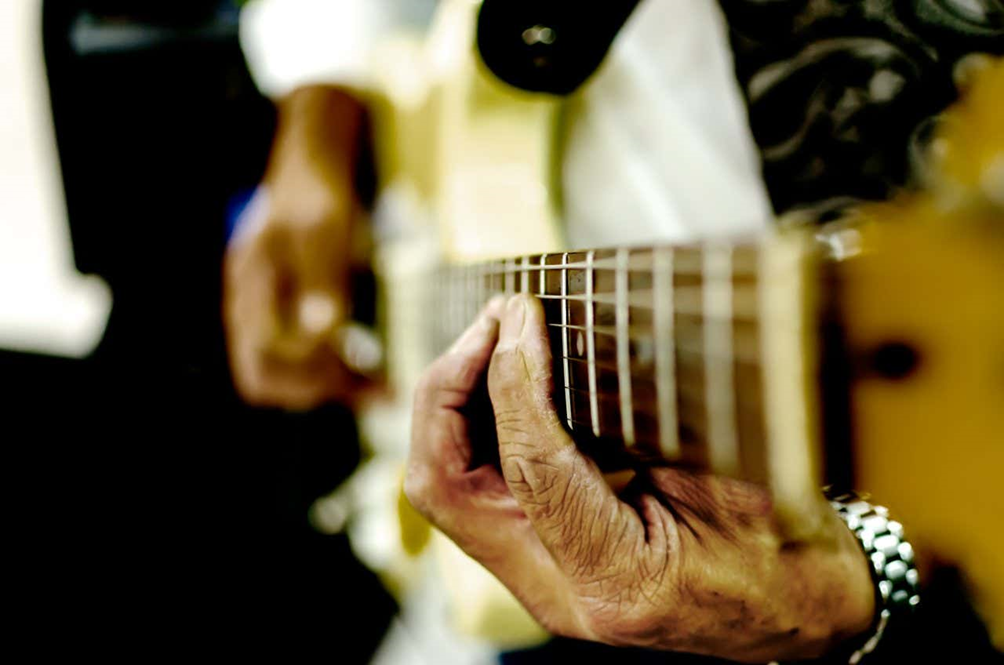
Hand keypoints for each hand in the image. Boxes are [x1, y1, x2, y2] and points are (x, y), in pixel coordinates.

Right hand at [224, 86, 375, 409]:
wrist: (308, 158)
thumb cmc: (319, 188)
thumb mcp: (326, 225)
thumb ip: (321, 276)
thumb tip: (321, 330)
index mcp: (254, 282)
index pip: (268, 359)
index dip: (316, 377)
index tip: (368, 375)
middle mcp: (246, 300)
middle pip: (266, 376)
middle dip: (320, 389)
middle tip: (377, 389)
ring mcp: (255, 305)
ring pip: (277, 370)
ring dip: (325, 384)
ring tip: (378, 385)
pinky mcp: (273, 306)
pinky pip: (288, 354)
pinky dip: (325, 367)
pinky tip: (365, 363)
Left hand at [406, 294, 875, 662]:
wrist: (803, 612)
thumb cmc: (792, 555)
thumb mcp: (742, 476)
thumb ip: (655, 417)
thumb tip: (576, 339)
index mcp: (621, 580)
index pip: (535, 471)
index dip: (519, 382)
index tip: (521, 317)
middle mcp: (562, 591)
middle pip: (447, 487)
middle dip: (449, 393)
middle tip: (488, 325)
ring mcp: (544, 578)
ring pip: (447, 486)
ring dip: (452, 405)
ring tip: (487, 337)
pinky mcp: (542, 554)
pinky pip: (475, 485)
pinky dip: (473, 424)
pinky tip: (498, 376)